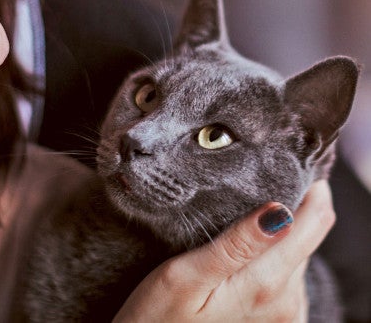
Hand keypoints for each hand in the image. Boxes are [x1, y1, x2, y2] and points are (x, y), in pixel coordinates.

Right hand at [113, 180, 334, 321]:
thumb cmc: (157, 317)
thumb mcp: (186, 275)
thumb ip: (236, 245)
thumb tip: (280, 211)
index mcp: (265, 284)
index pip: (313, 223)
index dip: (311, 188)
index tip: (290, 163)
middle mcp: (286, 301)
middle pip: (308, 234)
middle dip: (292, 202)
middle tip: (258, 177)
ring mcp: (283, 312)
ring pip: (297, 251)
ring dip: (282, 226)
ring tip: (247, 207)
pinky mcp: (275, 317)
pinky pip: (288, 272)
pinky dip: (275, 249)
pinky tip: (248, 241)